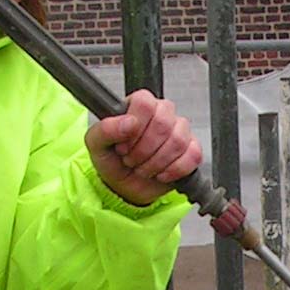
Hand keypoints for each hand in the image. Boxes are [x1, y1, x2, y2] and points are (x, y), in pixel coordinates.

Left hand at [88, 91, 201, 206]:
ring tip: (143, 168)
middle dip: (143, 150)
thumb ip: (106, 129)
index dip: (135, 127)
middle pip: (163, 123)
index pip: (145, 102)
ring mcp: (180, 131)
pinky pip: (192, 156)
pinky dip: (174, 170)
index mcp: (138, 105)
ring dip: (156, 162)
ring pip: (177, 141)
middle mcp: (162, 113)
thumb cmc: (112, 160)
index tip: (123, 144)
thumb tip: (128, 122)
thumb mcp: (96, 145)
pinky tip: (160, 173)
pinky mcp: (192, 150)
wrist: (124, 186)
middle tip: (131, 159)